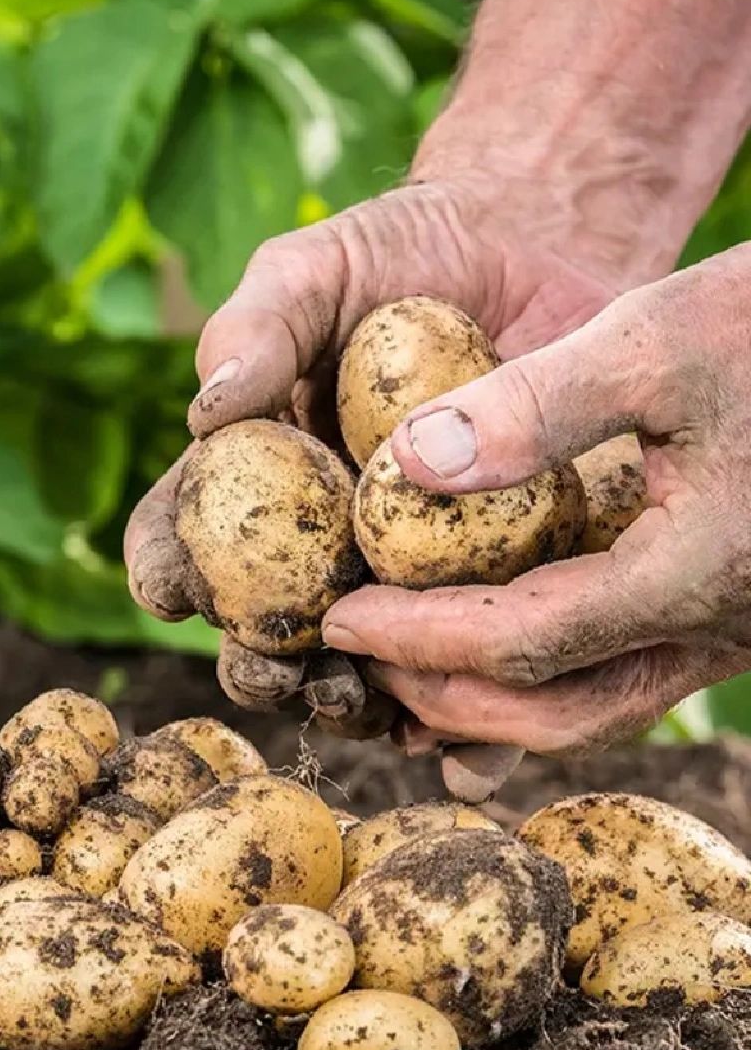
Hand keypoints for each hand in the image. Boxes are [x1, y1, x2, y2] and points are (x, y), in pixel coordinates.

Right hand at [125, 175, 625, 796]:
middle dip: (258, 665)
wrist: (537, 248)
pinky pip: (474, 671)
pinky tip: (466, 746)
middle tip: (273, 666)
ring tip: (364, 703)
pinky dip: (467, 727)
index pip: (183, 538)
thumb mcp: (315, 268)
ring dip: (353, 704)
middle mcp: (317, 544)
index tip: (171, 589)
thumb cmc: (400, 254)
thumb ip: (256, 329)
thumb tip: (206, 410)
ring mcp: (406, 575)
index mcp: (254, 483)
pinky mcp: (494, 589)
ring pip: (364, 669)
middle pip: (265, 629)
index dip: (165, 570)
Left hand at [321, 246, 750, 755]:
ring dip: (491, 704)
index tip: (338, 620)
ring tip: (406, 669)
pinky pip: (623, 675)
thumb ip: (537, 407)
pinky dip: (544, 676)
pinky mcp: (730, 610)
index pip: (517, 644)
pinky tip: (488, 639)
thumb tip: (407, 465)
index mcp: (693, 576)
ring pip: (595, 710)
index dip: (415, 640)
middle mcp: (717, 629)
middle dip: (442, 694)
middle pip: (552, 712)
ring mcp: (730, 631)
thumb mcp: (662, 336)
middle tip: (360, 655)